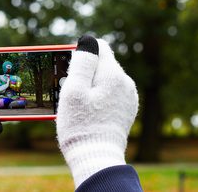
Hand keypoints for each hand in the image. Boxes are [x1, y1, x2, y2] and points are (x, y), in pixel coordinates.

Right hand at [56, 36, 138, 187]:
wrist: (97, 159)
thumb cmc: (81, 126)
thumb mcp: (73, 91)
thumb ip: (81, 62)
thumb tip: (88, 39)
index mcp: (114, 74)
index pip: (99, 46)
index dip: (80, 54)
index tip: (68, 71)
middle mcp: (126, 83)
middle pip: (102, 64)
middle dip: (84, 73)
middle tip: (71, 94)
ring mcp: (129, 98)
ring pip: (105, 80)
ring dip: (91, 87)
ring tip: (79, 107)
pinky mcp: (127, 110)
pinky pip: (110, 95)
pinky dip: (98, 99)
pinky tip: (89, 114)